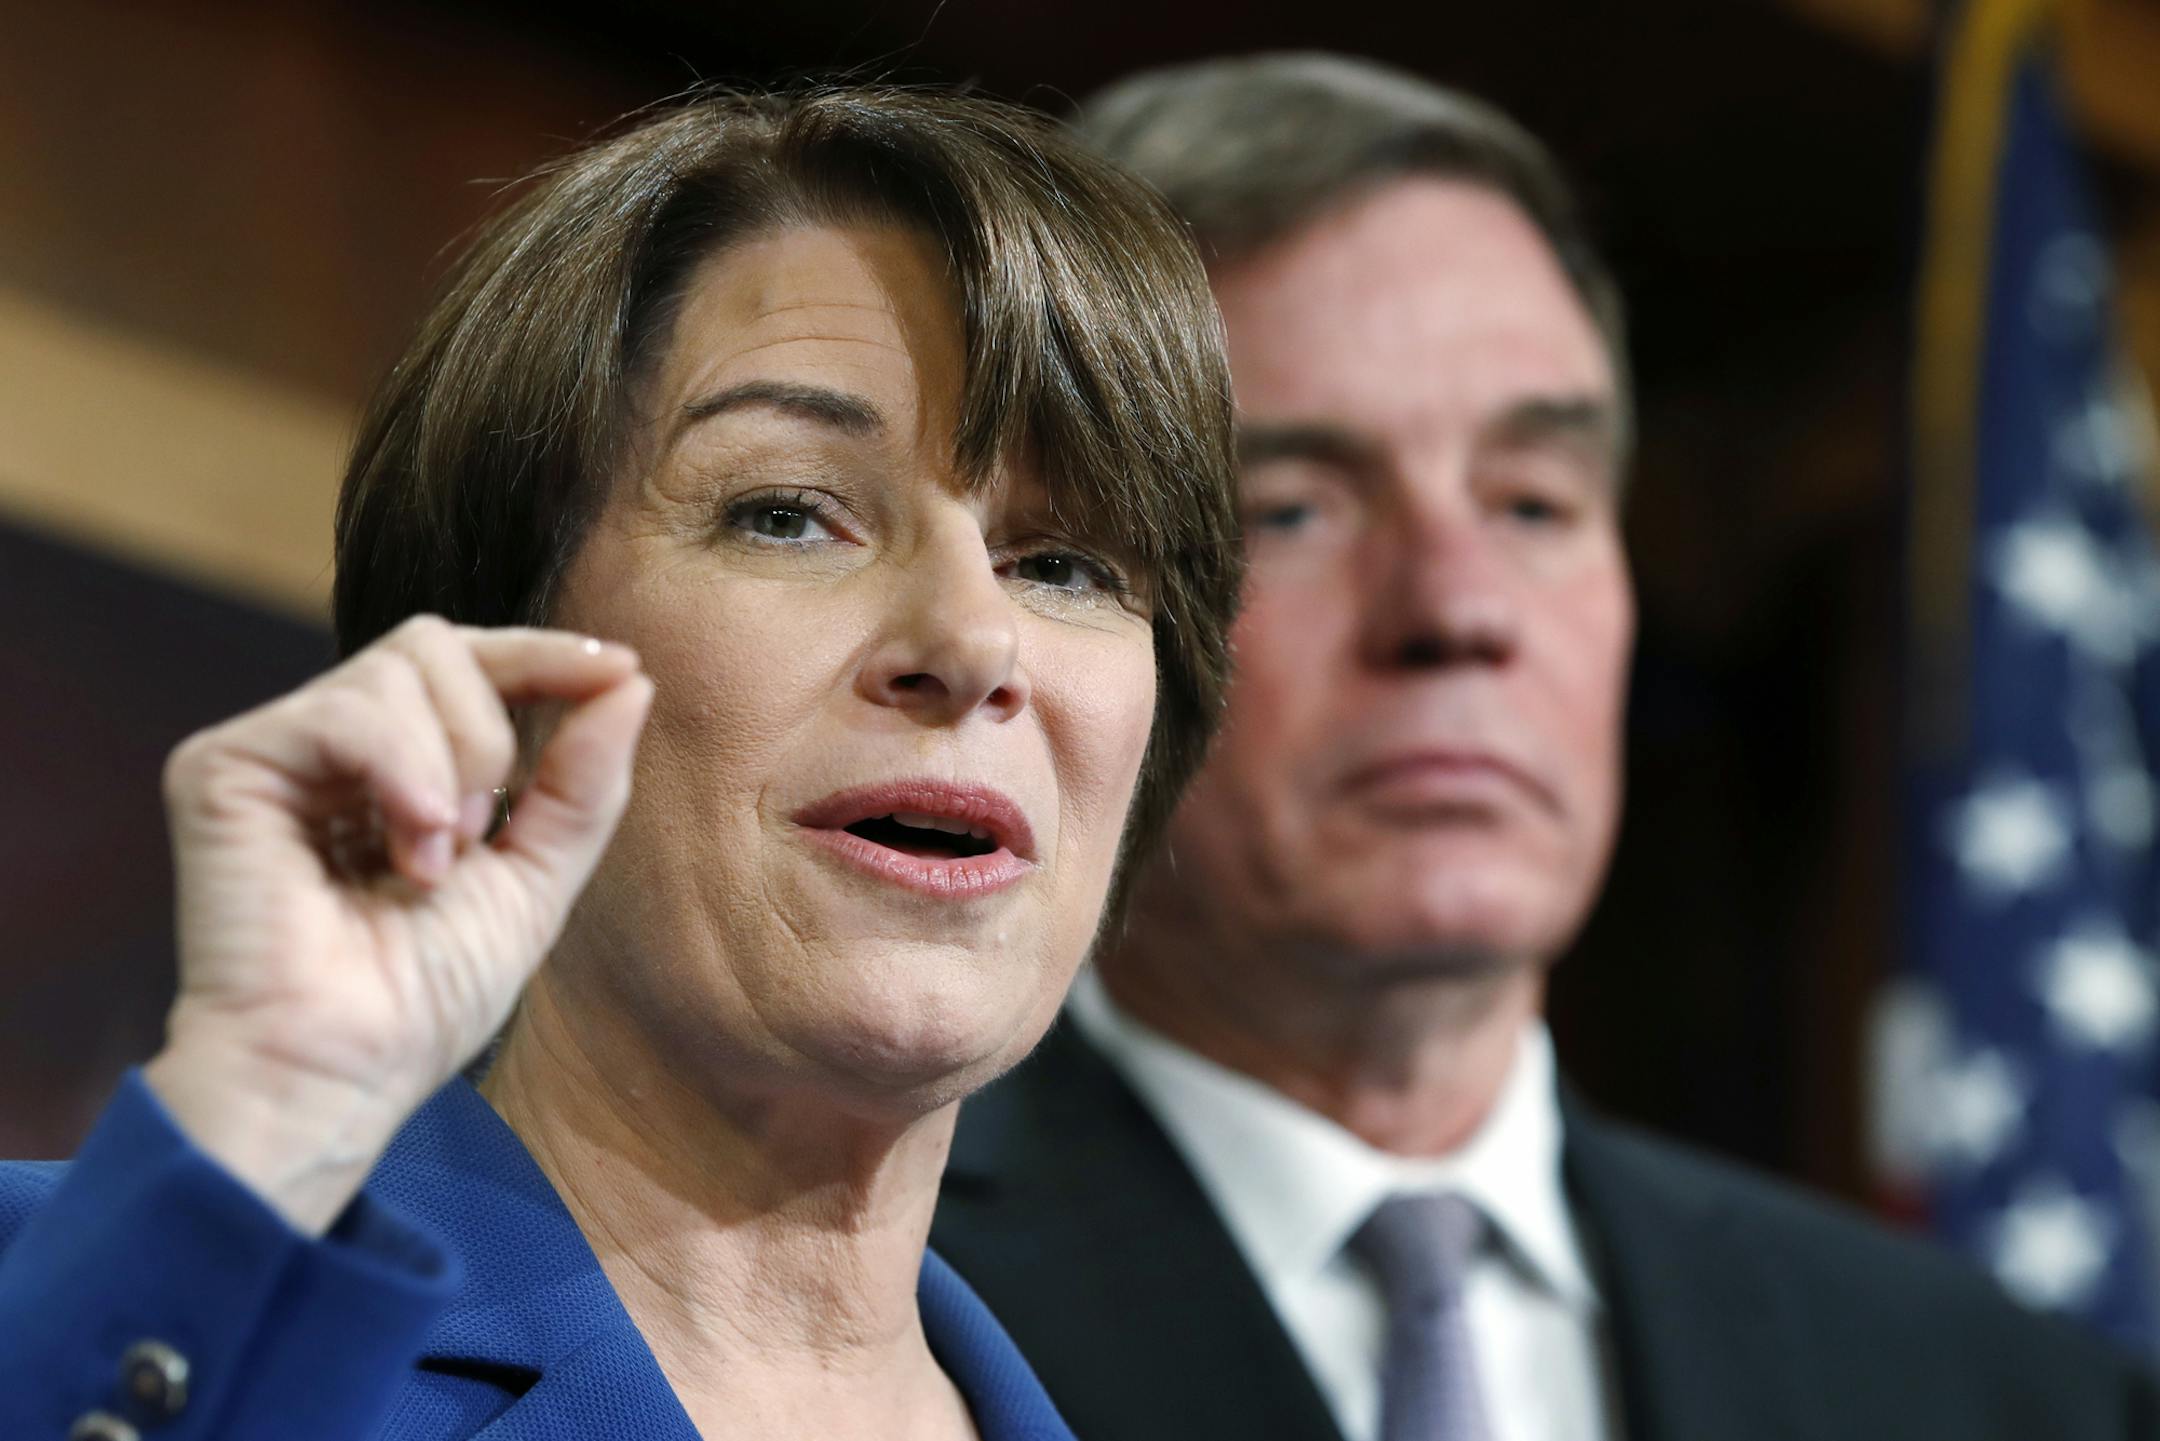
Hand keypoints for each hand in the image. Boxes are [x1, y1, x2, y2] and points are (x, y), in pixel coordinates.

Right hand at [142, 616, 651, 1233]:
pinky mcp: (222, 766)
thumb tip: (631, 676)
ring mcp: (274, 752)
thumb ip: (583, 781)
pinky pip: (347, 707)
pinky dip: (403, 770)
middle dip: (493, 731)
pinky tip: (405, 852)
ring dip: (453, 764)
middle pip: (438, 646)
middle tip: (480, 831)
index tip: (619, 667)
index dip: (544, 655)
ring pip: (403, 663)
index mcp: (391, 768)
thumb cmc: (424, 998)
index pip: (466, 665)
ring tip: (429, 864)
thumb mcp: (536, 878)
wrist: (344, 1071)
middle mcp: (327, 748)